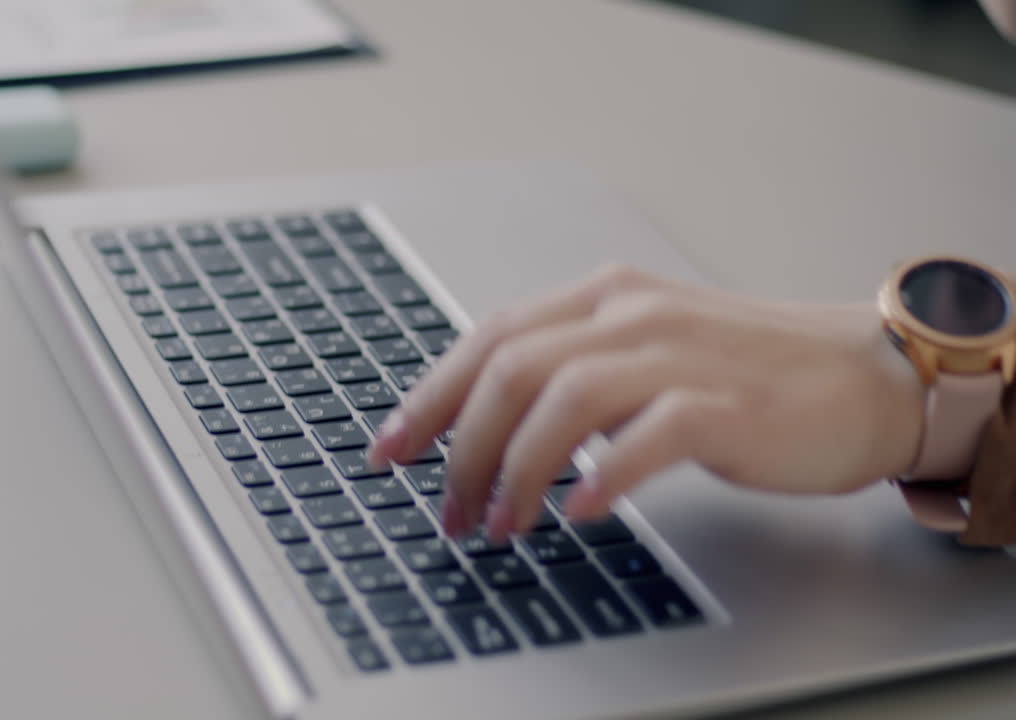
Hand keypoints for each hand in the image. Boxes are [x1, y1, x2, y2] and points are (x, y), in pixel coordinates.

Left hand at [366, 265, 925, 540]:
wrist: (862, 375)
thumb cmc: (745, 372)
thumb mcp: (640, 354)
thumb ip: (571, 373)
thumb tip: (486, 427)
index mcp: (602, 298)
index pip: (490, 337)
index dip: (430, 396)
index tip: (388, 449)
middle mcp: (631, 314)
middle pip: (510, 368)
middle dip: (458, 446)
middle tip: (444, 508)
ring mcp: (679, 354)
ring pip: (564, 398)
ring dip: (516, 469)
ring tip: (500, 526)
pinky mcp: (728, 403)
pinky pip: (650, 435)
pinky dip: (605, 474)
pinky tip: (581, 512)